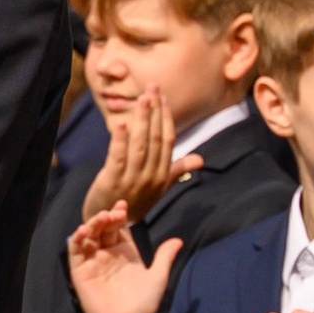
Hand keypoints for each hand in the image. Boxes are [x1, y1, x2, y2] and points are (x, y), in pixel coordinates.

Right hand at [68, 201, 184, 312]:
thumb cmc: (143, 304)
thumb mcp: (158, 277)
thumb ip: (164, 257)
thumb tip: (178, 239)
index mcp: (126, 253)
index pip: (119, 228)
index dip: (119, 215)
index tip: (123, 205)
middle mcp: (108, 254)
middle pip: (103, 228)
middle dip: (106, 217)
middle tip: (114, 213)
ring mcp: (93, 262)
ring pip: (89, 236)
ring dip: (92, 224)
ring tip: (100, 219)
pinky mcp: (80, 272)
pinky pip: (75, 252)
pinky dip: (76, 239)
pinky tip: (83, 231)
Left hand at [83, 89, 197, 221]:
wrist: (111, 225)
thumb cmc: (135, 202)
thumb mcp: (159, 187)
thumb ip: (177, 170)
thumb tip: (201, 160)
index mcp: (163, 175)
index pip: (168, 141)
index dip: (166, 118)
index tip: (163, 97)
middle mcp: (151, 176)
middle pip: (155, 139)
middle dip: (155, 111)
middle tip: (152, 87)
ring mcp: (132, 179)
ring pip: (140, 144)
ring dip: (141, 119)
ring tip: (142, 98)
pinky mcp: (112, 180)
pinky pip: (118, 157)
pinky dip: (120, 139)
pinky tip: (122, 123)